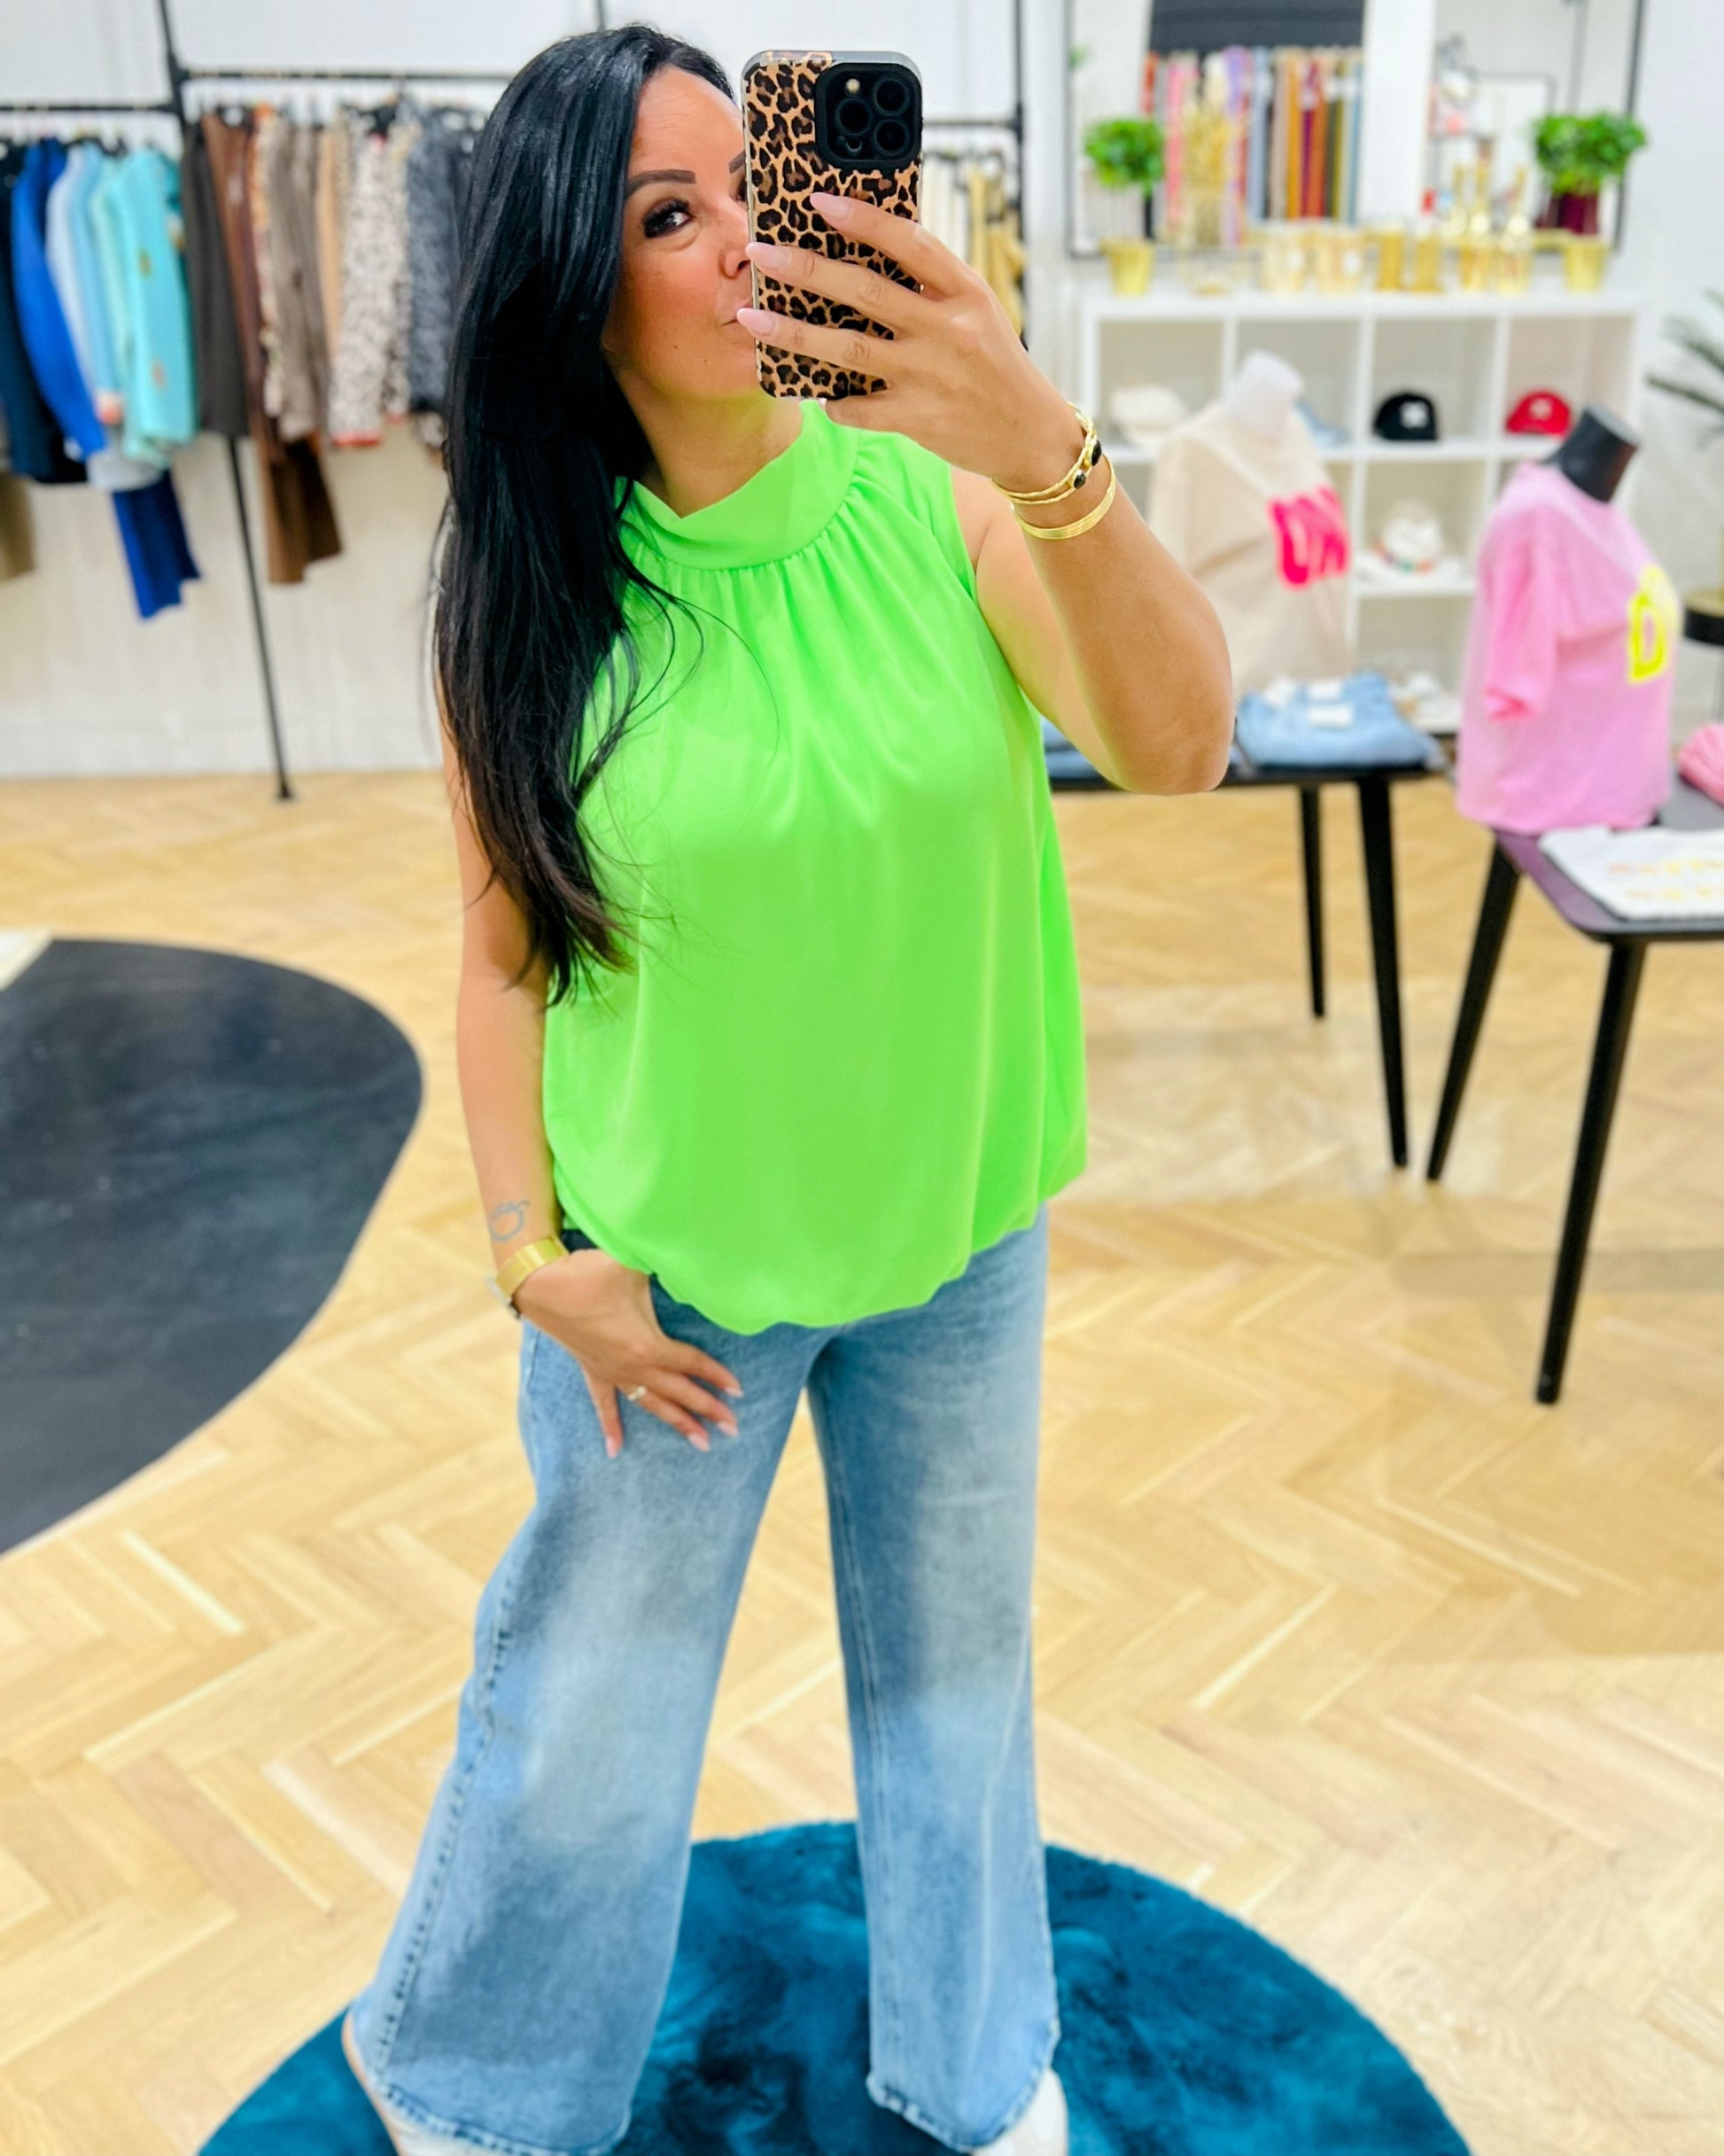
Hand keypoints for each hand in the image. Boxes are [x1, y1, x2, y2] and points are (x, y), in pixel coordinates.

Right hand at [514, 1250, 743, 1459]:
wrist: (541, 1285)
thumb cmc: (591, 1273)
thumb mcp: (635, 1267)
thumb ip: (669, 1268)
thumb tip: (694, 1260)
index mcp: (648, 1345)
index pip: (691, 1363)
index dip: (717, 1376)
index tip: (739, 1391)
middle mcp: (633, 1366)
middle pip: (679, 1391)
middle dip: (708, 1410)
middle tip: (733, 1429)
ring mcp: (612, 1372)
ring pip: (651, 1404)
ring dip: (677, 1422)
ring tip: (701, 1442)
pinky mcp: (593, 1370)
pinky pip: (605, 1404)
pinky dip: (611, 1426)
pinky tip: (615, 1450)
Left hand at [739, 193, 1081, 493]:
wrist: (1030, 435)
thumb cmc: (994, 366)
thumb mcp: (977, 312)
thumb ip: (931, 285)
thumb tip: (868, 250)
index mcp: (965, 292)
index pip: (910, 243)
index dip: (863, 220)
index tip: (818, 202)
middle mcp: (947, 330)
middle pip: (866, 292)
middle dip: (807, 270)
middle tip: (761, 254)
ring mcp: (930, 375)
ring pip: (849, 348)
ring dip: (795, 333)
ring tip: (752, 318)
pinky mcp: (918, 418)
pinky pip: (859, 408)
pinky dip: (834, 402)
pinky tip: (819, 395)